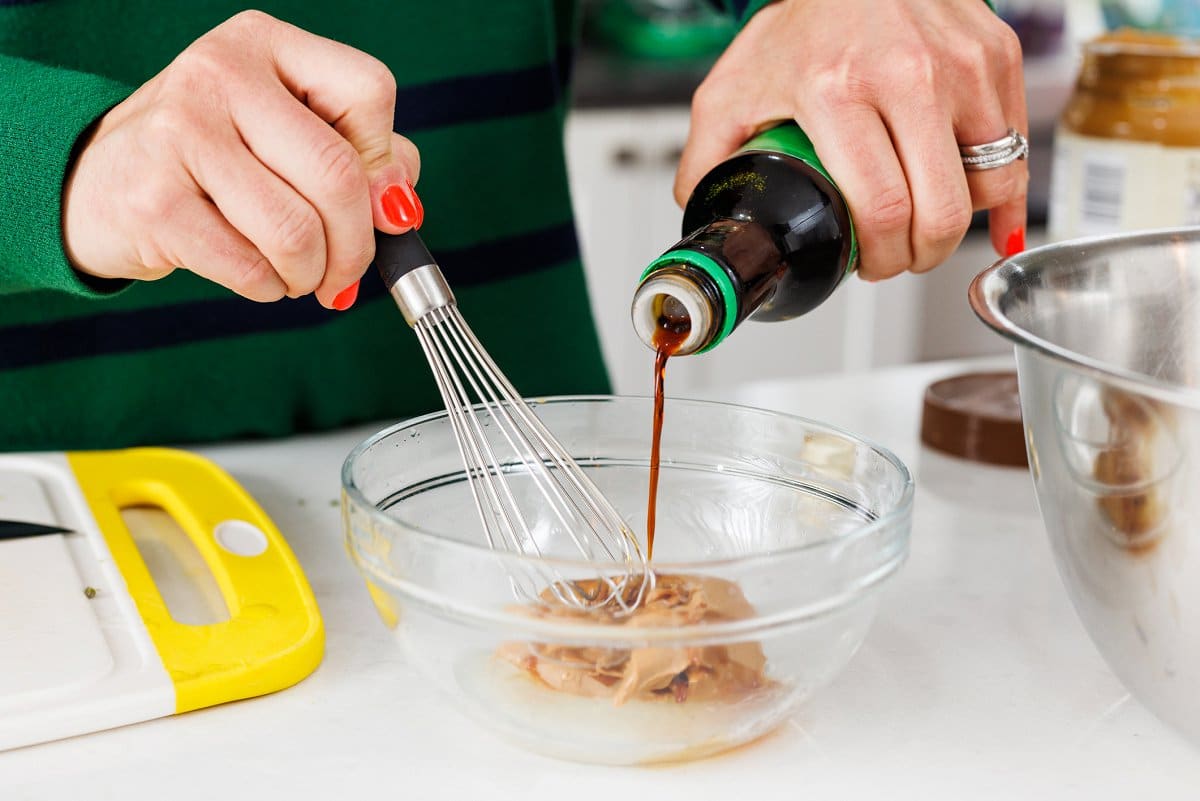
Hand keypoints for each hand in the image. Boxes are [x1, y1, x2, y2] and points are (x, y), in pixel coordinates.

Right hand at [63, 10, 421, 308]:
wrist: (98, 182)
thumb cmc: (213, 160)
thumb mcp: (285, 130)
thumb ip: (359, 153)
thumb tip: (399, 204)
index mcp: (264, 44)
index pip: (368, 91)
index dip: (386, 163)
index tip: (379, 204)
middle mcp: (219, 73)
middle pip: (339, 174)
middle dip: (358, 244)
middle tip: (348, 272)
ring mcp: (180, 132)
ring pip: (297, 231)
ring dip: (312, 274)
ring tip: (299, 274)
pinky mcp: (153, 200)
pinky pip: (251, 268)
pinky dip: (269, 287)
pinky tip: (257, 274)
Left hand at [675, 0, 1026, 278]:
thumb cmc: (800, 20)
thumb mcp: (733, 88)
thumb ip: (709, 155)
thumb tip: (699, 212)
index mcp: (838, 90)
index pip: (882, 207)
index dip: (882, 258)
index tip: (870, 267)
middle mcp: (908, 75)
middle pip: (942, 210)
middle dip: (922, 256)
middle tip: (901, 258)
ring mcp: (962, 64)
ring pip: (990, 182)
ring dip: (962, 224)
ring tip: (929, 225)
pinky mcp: (998, 55)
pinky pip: (1016, 146)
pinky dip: (1000, 186)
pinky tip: (979, 204)